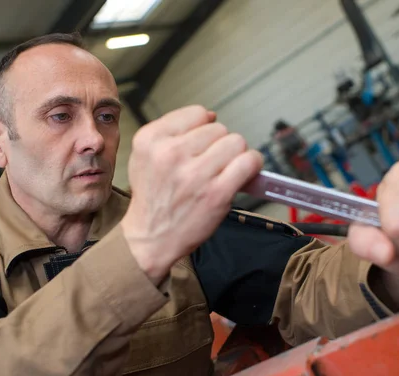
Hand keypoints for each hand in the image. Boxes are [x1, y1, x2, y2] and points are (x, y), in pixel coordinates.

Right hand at [121, 105, 262, 284]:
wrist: (151, 238)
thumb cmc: (154, 197)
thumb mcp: (146, 155)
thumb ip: (173, 130)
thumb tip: (211, 116)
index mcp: (151, 140)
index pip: (197, 113)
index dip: (203, 129)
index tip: (200, 146)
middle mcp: (170, 154)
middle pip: (219, 128)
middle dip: (219, 145)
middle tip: (210, 165)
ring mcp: (194, 174)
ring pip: (236, 142)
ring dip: (236, 155)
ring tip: (224, 171)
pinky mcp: (216, 193)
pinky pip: (248, 162)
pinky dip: (252, 165)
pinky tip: (245, 173)